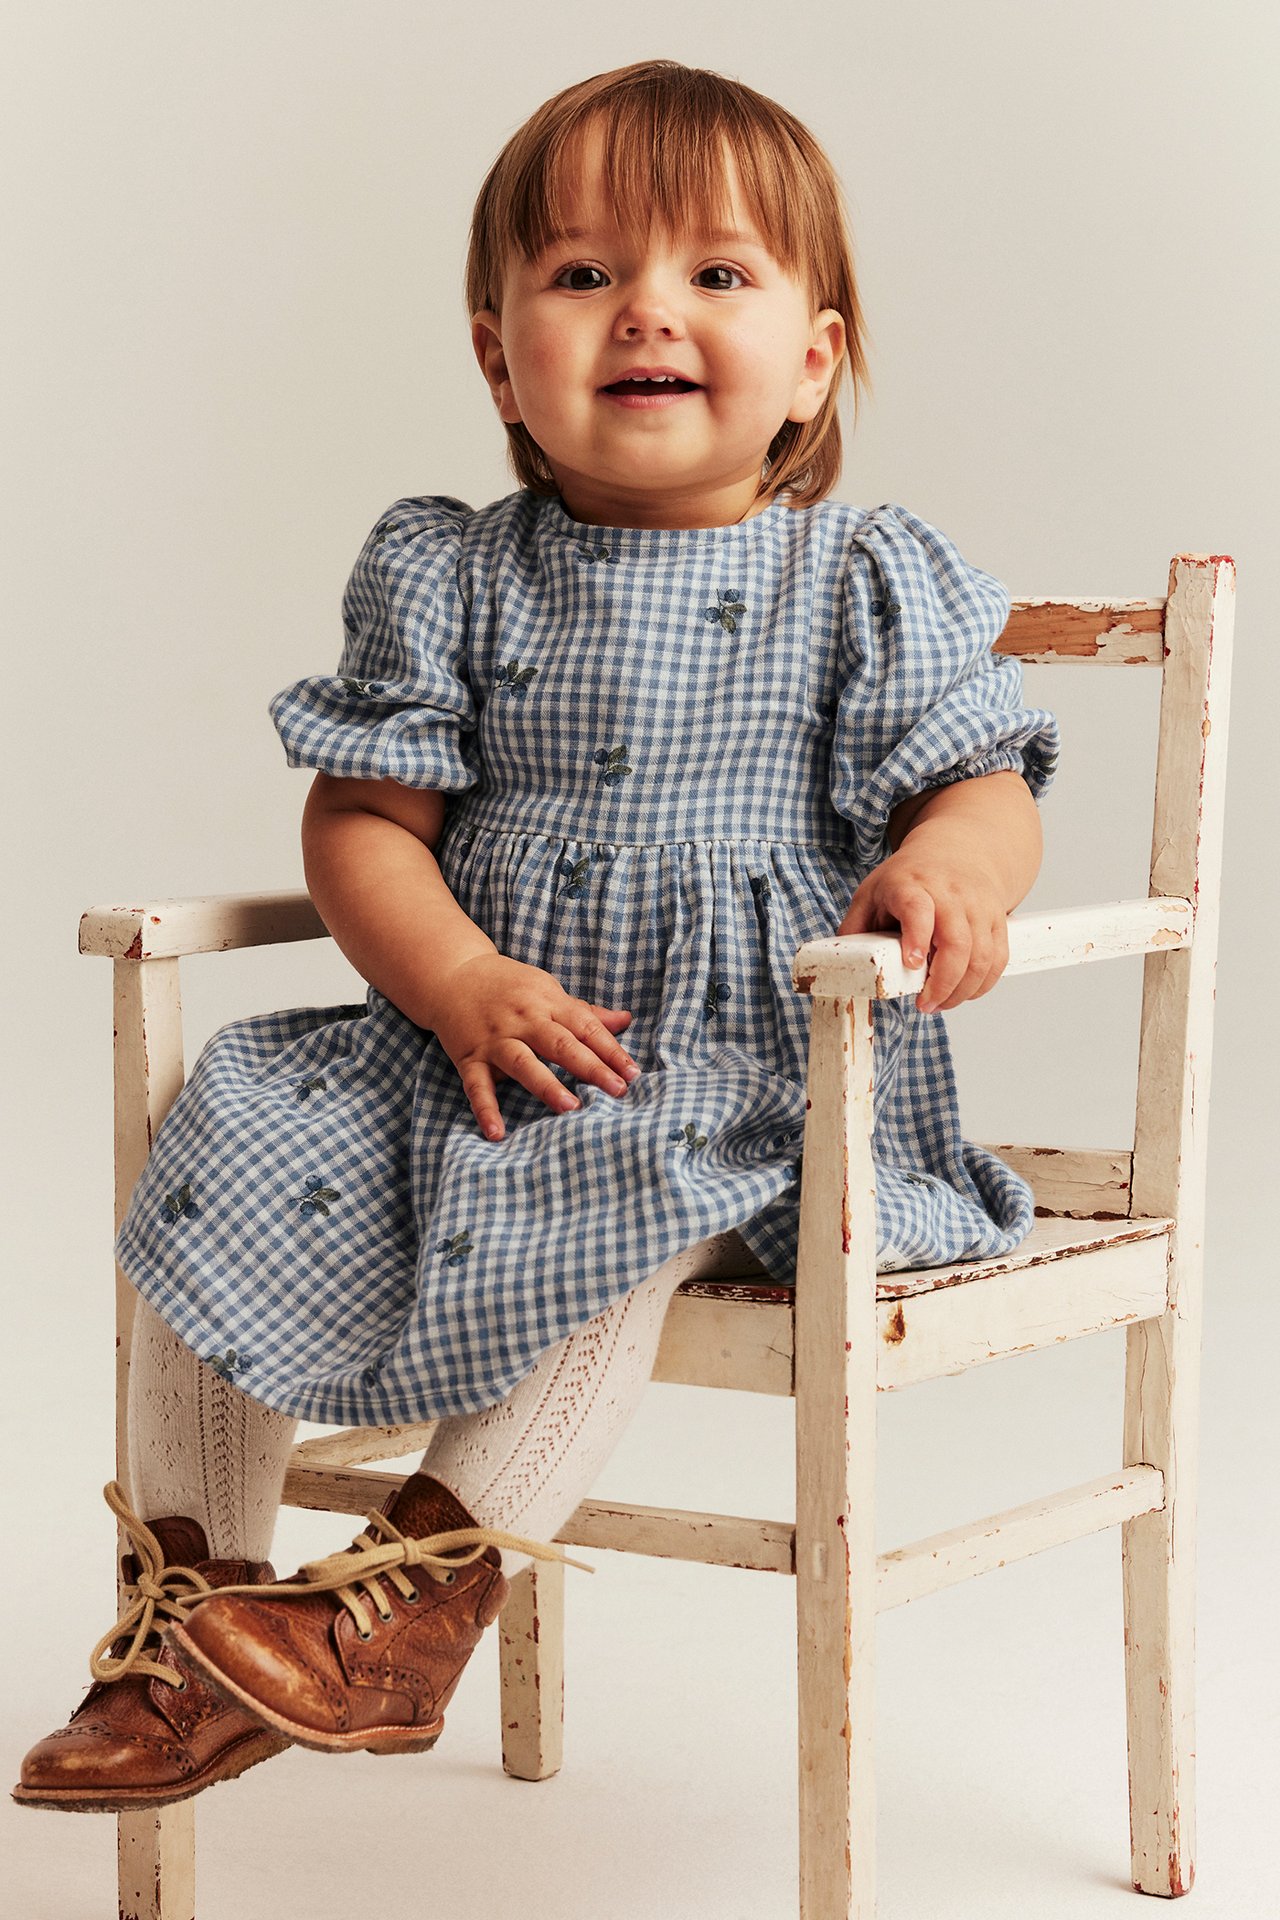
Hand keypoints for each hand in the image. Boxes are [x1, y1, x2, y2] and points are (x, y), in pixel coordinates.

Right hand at [429, 952, 640, 1139]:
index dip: (611, 1050)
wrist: (453, 975)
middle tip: (617, 1091)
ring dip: (546, 1085)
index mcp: (547, 1003)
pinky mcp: (470, 1057)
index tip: (633, 1073)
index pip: (585, 1027)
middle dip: (591, 1068)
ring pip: (523, 1063)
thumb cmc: (509, 987)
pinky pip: (477, 1086)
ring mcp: (495, 1039)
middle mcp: (523, 1020)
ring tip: (570, 1107)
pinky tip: (497, 1133)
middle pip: (561, 1045)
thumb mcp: (547, 991)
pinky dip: (485, 1109)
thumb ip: (584, 1012)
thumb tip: (626, 1020)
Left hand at [837, 842, 1009, 1013]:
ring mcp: (978, 906)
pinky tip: (962, 993)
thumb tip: (837, 964)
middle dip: (943, 982)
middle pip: (957, 941)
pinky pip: (998, 959)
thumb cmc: (908, 878)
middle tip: (925, 1004)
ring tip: (939, 1004)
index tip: (912, 964)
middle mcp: (950, 894)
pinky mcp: (997, 920)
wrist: (957, 851)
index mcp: (911, 885)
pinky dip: (983, 984)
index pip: (918, 909)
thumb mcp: (872, 892)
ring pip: (982, 956)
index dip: (917, 937)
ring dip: (962, 990)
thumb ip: (855, 927)